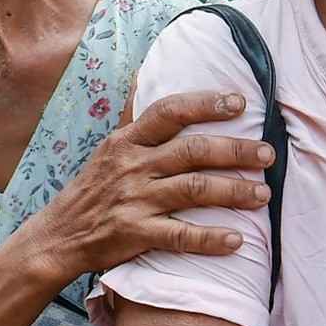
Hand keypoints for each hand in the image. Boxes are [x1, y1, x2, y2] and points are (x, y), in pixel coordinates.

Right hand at [13, 89, 272, 281]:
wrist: (58, 236)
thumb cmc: (93, 190)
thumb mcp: (110, 150)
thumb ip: (139, 125)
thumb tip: (156, 84)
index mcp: (127, 141)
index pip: (170, 111)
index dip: (206, 104)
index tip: (240, 103)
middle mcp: (132, 166)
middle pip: (192, 151)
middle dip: (235, 150)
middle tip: (267, 154)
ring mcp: (134, 200)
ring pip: (193, 190)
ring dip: (234, 191)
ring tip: (263, 194)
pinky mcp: (135, 234)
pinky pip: (180, 236)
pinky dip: (211, 239)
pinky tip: (237, 241)